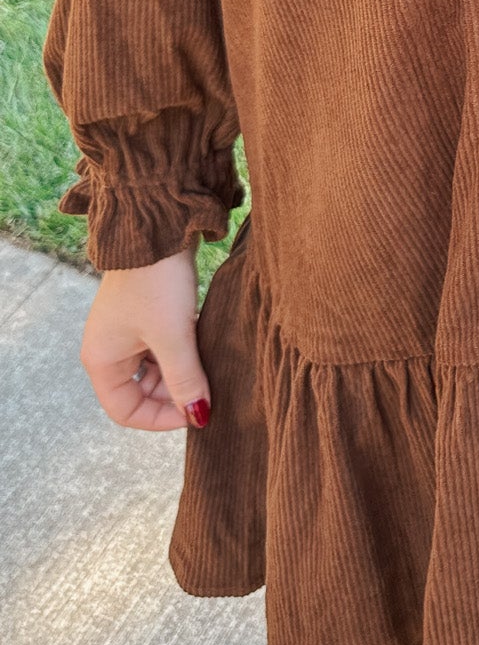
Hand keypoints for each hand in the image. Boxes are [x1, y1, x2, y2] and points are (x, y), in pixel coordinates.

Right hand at [79, 249, 210, 431]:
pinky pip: (164, 347)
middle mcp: (109, 348)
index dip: (160, 419)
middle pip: (142, 392)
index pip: (125, 411)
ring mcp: (127, 330)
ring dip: (182, 372)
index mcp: (102, 360)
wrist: (157, 225)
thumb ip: (185, 379)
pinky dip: (184, 351)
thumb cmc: (156, 282)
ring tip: (210, 366)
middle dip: (174, 395)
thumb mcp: (173, 336)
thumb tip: (199, 416)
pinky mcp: (147, 313)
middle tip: (209, 388)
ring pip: (156, 369)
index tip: (195, 411)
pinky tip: (206, 344)